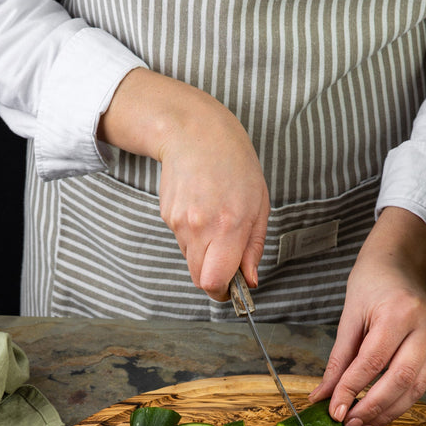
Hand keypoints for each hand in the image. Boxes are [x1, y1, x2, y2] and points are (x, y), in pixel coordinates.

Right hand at [97, 68, 269, 299]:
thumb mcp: (259, 205)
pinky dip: (195, 238)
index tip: (232, 288)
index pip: (214, 281)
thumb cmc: (234, 165)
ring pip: (191, 261)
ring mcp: (179, 222)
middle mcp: (200, 227)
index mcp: (228, 225)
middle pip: (200, 278)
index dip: (223, 292)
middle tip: (229, 259)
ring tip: (217, 224)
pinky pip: (183, 242)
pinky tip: (204, 212)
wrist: (195, 133)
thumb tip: (249, 281)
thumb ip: (253, 248)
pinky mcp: (167, 217)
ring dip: (205, 255)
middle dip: (215, 277)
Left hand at [308, 207, 425, 425]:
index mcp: (398, 312)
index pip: (372, 362)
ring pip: (416, 387)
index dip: (351, 390)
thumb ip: (337, 360)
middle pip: (400, 379)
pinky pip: (422, 383)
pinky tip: (380, 413)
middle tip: (349, 425)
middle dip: (373, 407)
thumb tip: (321, 397)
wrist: (400, 264)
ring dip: (388, 412)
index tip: (334, 411)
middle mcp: (424, 325)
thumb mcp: (348, 317)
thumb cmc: (372, 284)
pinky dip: (400, 402)